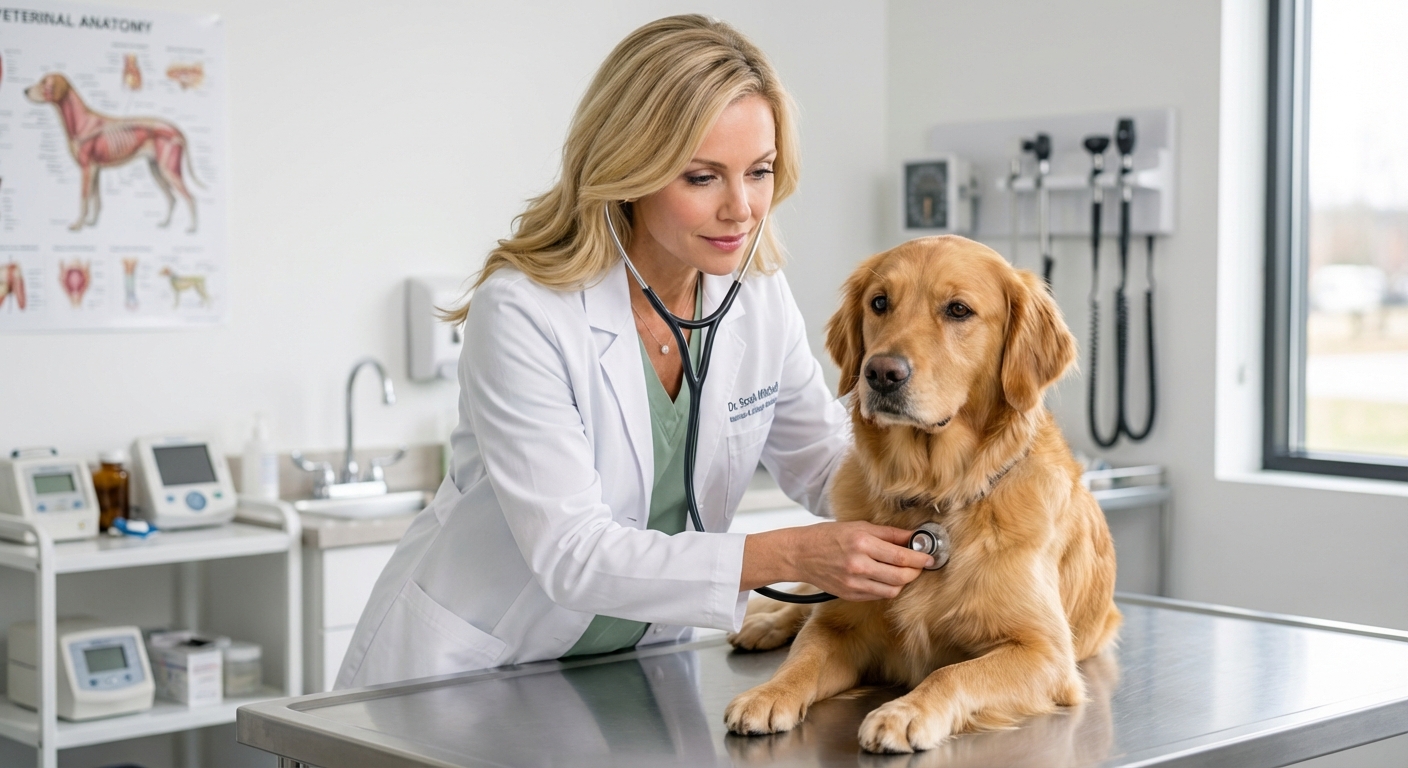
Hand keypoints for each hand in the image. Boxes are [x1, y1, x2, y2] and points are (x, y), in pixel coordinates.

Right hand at [741, 522, 932, 600]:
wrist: (799, 554)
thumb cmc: (827, 536)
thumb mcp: (857, 526)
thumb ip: (887, 534)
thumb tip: (913, 537)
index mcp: (861, 544)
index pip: (900, 556)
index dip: (919, 558)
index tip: (930, 557)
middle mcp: (858, 565)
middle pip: (900, 576)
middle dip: (915, 571)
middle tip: (920, 564)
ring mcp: (854, 583)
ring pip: (892, 589)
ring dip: (903, 582)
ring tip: (903, 571)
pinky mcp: (850, 594)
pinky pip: (878, 595)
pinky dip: (887, 588)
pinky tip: (886, 578)